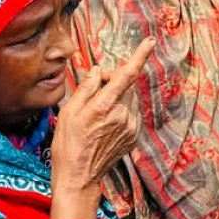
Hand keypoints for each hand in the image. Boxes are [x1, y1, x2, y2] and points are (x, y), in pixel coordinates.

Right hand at [50, 38, 155, 218]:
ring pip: (129, 99)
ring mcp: (130, 127)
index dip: (140, 56)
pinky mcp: (133, 137)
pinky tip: (105, 124)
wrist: (78, 177)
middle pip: (126, 85)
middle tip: (94, 90)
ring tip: (97, 112)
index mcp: (104, 106)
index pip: (126, 75)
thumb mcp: (68, 112)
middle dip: (112, 81)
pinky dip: (121, 111)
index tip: (150, 41)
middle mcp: (122, 115)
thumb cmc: (68, 144)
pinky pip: (131, 113)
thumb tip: (97, 71)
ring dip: (117, 97)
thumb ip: (86, 88)